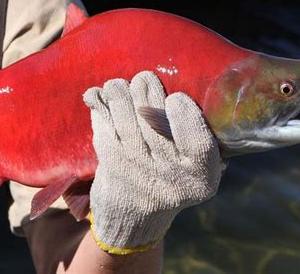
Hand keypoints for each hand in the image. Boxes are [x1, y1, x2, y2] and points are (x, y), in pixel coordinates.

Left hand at [83, 71, 225, 254]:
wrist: (134, 219)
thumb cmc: (172, 181)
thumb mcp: (199, 171)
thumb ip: (202, 140)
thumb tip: (193, 92)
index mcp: (200, 178)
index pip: (196, 140)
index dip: (183, 113)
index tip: (175, 98)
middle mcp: (170, 177)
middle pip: (156, 121)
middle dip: (146, 90)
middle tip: (144, 80)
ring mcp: (138, 171)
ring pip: (127, 117)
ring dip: (120, 92)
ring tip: (121, 86)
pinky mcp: (111, 165)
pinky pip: (104, 124)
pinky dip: (99, 105)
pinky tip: (97, 95)